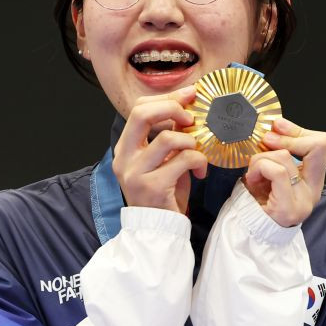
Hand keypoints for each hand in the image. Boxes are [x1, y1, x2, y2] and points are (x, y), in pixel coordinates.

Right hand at [113, 86, 208, 213]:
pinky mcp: (153, 187)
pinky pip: (184, 160)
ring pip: (169, 138)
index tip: (189, 96)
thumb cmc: (164, 193)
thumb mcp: (163, 160)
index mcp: (124, 147)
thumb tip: (189, 104)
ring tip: (197, 153)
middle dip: (173, 108)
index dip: (166, 98)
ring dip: (192, 142)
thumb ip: (169, 135)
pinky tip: (201, 171)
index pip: (138, 108)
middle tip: (191, 118)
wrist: (158, 230)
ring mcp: (136, 173)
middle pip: (142, 113)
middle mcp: (124, 158)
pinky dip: (199, 161)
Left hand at [244, 117, 325, 226]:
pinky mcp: (288, 208)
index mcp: (312, 181)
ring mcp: (303, 201)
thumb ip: (278, 153)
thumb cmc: (255, 202)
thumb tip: (276, 125)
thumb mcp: (269, 173)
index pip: (322, 144)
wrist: (246, 235)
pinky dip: (259, 168)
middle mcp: (313, 191)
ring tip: (253, 173)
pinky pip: (277, 171)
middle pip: (318, 145)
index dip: (299, 131)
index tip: (278, 126)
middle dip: (288, 137)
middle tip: (266, 140)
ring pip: (285, 157)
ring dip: (261, 158)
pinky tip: (252, 179)